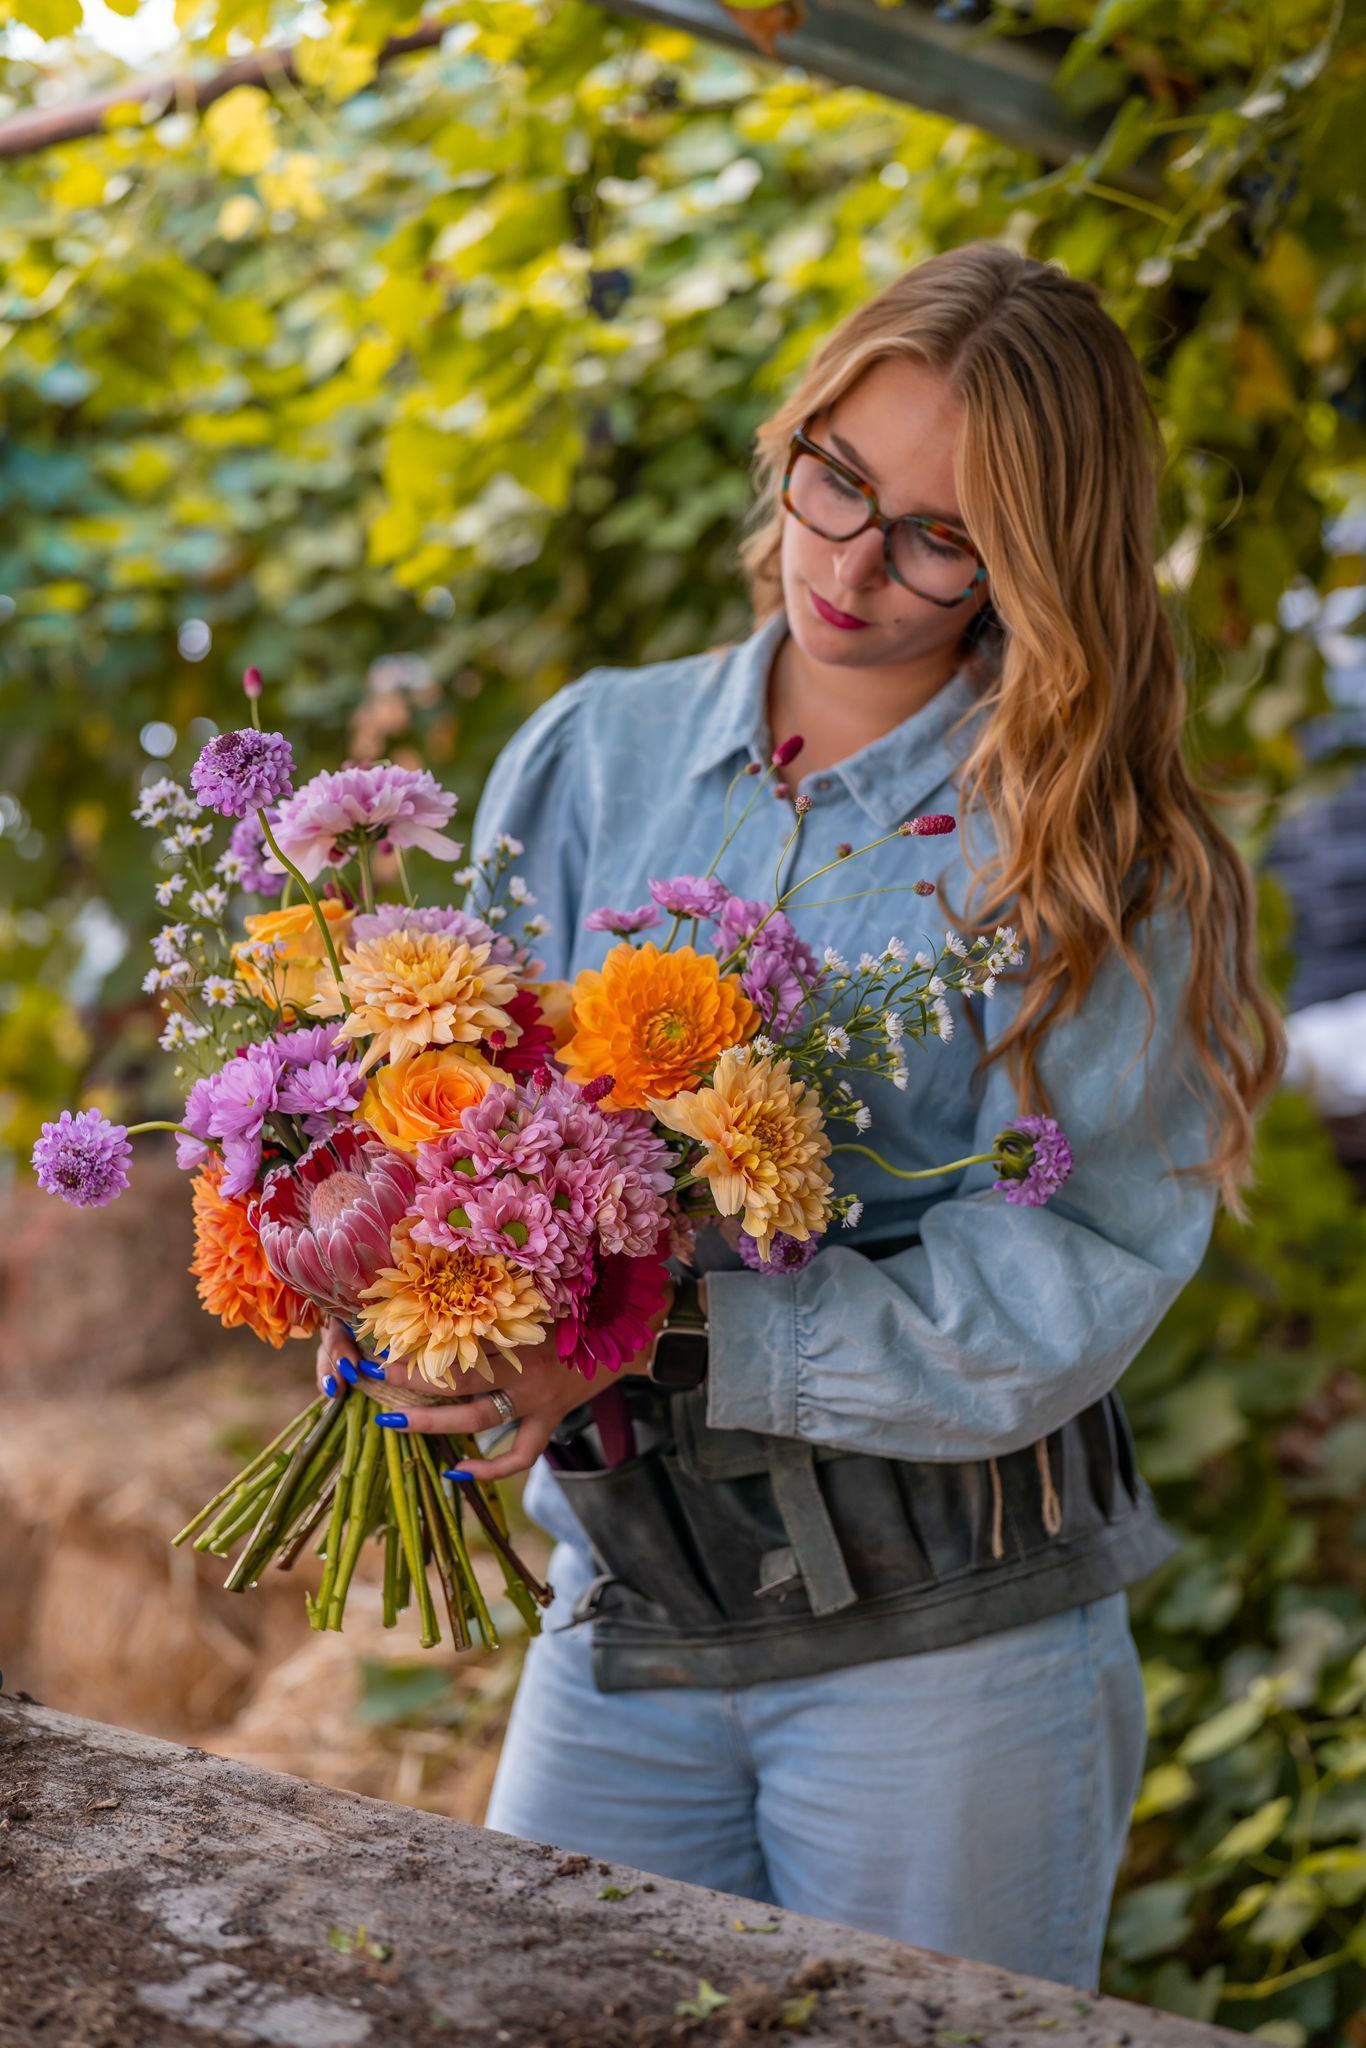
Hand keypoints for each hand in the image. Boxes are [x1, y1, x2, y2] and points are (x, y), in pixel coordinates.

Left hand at [326, 1280, 677, 1481]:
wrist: (639, 1324)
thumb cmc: (589, 1290)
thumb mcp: (549, 1277)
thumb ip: (506, 1274)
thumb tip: (457, 1248)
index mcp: (520, 1324)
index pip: (457, 1335)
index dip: (416, 1341)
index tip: (379, 1338)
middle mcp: (524, 1363)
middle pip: (456, 1379)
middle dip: (411, 1381)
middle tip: (372, 1380)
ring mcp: (537, 1397)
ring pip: (477, 1418)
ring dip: (431, 1423)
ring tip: (391, 1424)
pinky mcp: (551, 1416)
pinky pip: (520, 1452)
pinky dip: (489, 1468)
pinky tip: (456, 1472)